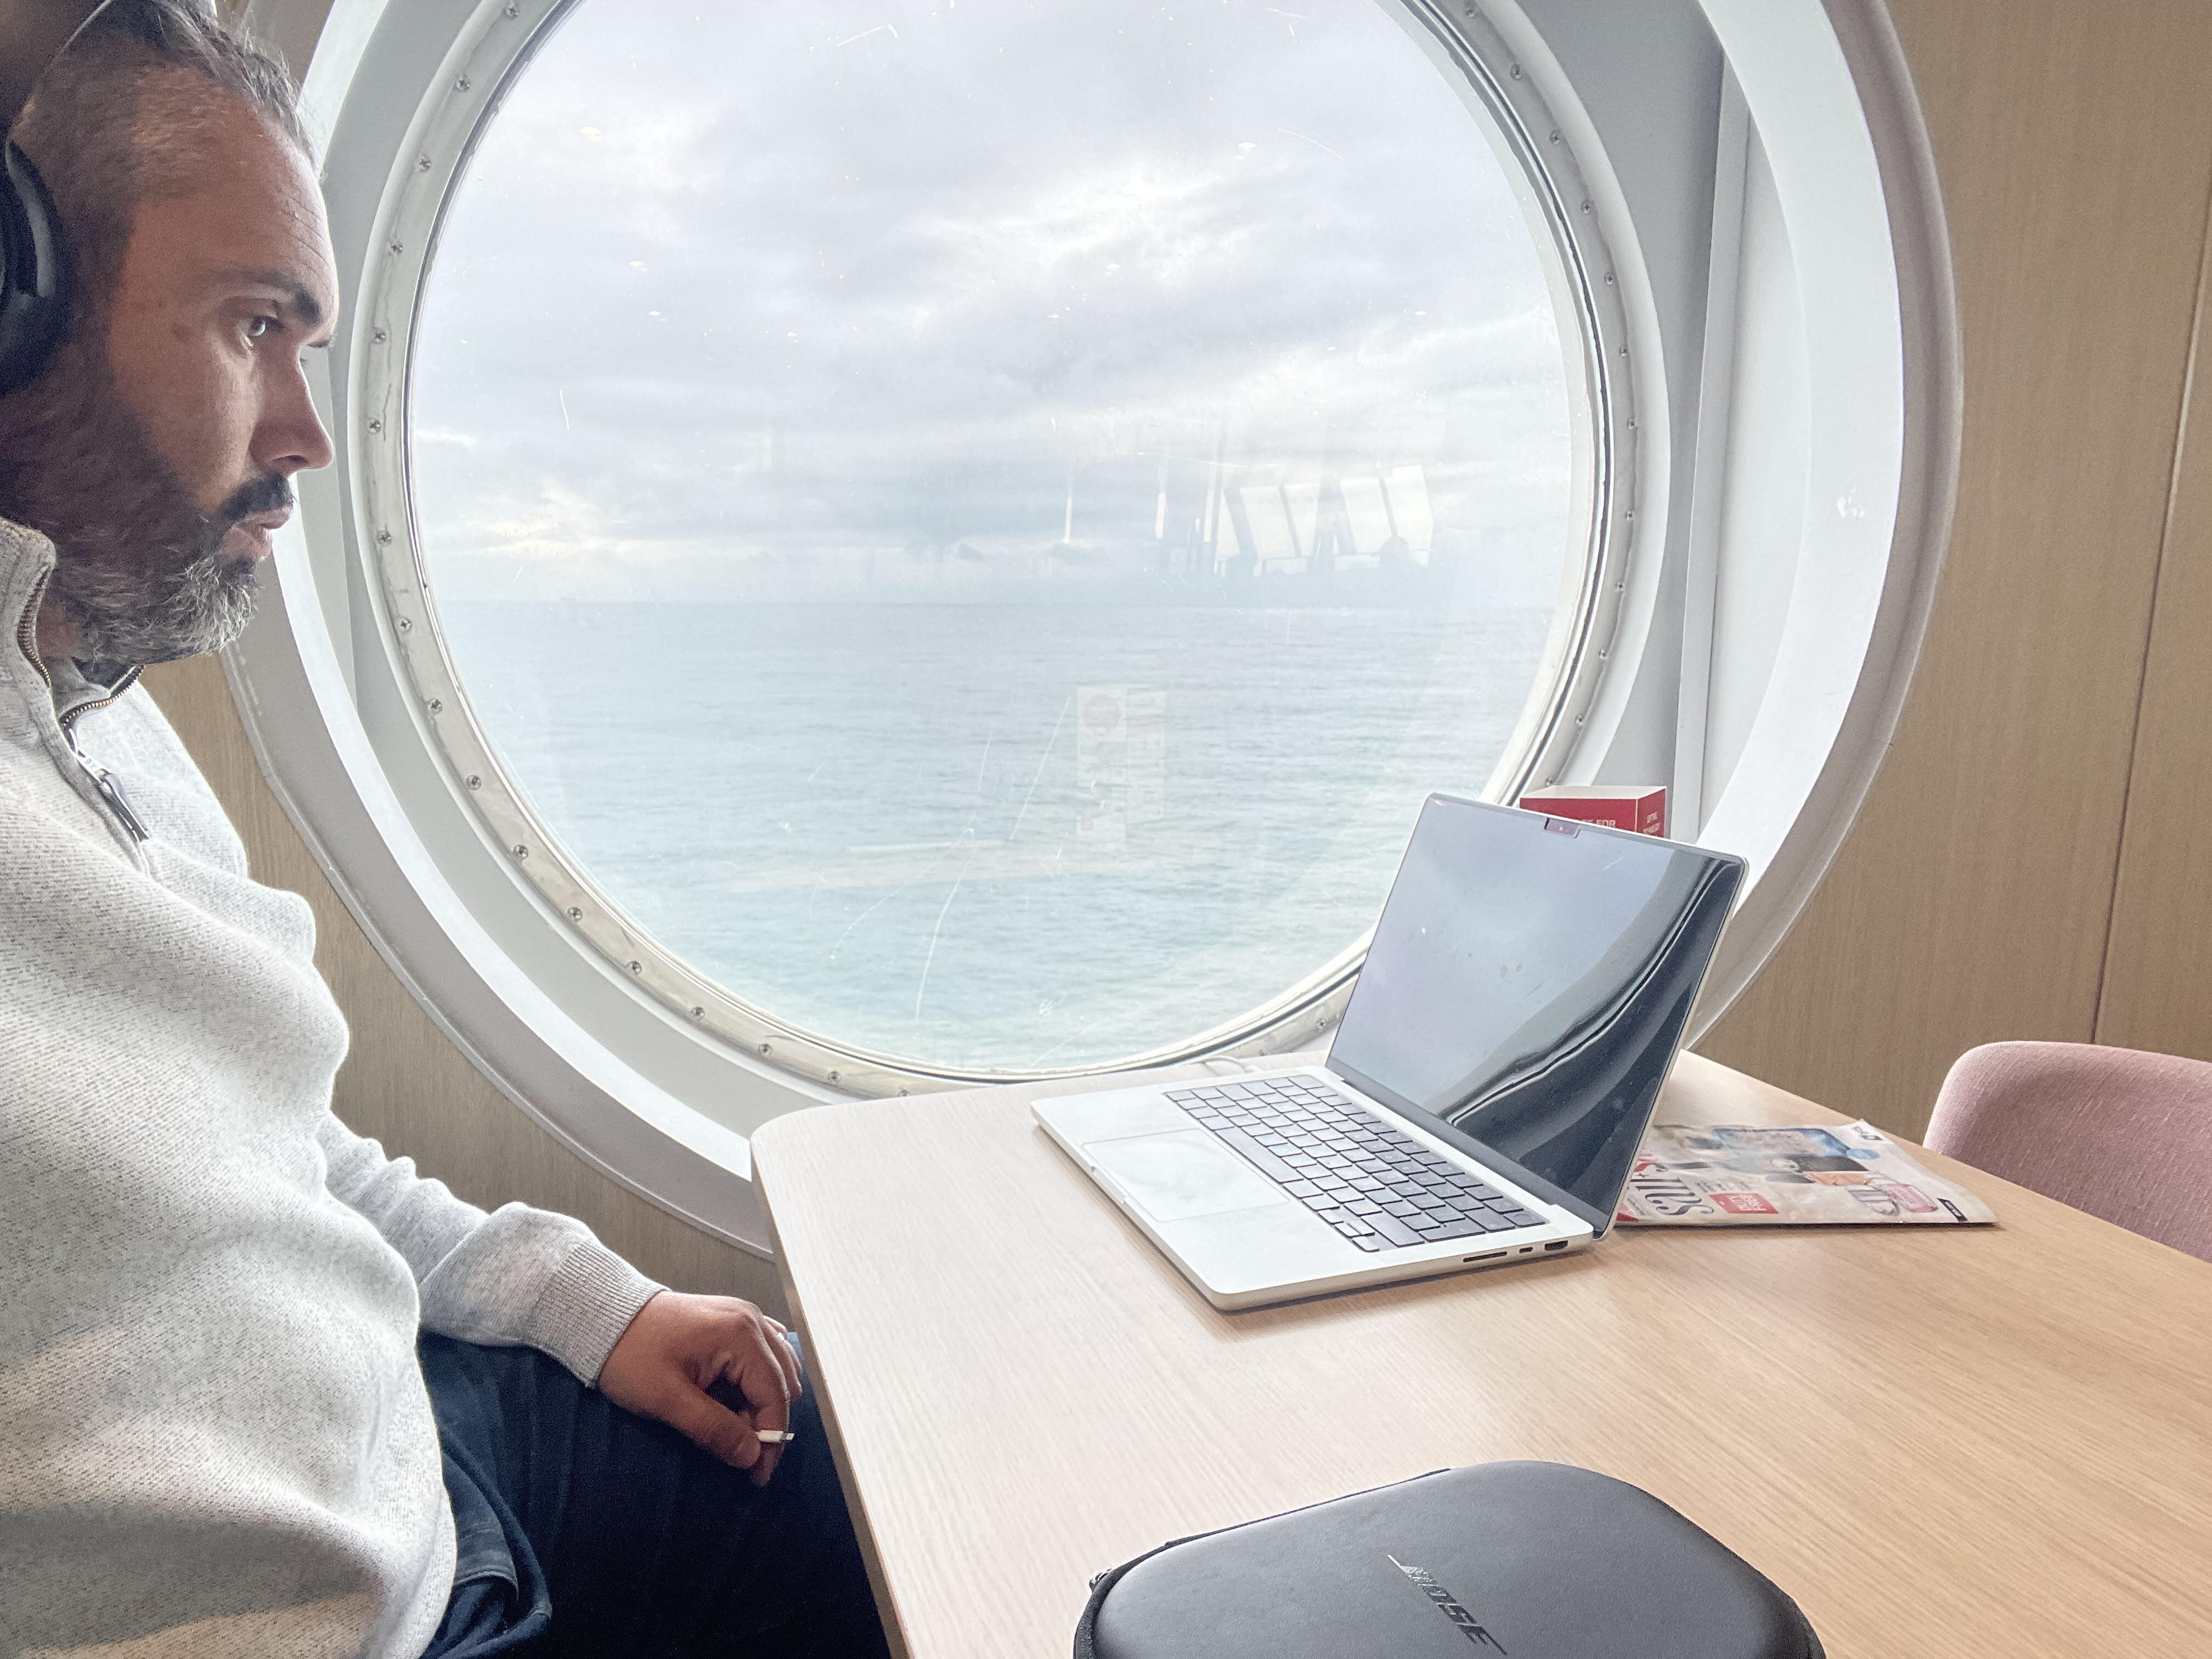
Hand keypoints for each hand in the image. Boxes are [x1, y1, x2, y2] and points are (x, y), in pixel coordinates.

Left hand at [597, 1290, 802, 1483]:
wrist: (605, 1318)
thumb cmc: (630, 1354)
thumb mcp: (666, 1400)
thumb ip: (713, 1428)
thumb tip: (751, 1455)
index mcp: (740, 1335)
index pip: (775, 1395)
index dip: (771, 1439)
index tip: (758, 1474)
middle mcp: (751, 1321)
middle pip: (782, 1383)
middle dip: (765, 1424)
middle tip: (739, 1454)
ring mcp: (744, 1318)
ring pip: (778, 1370)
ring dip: (761, 1404)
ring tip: (730, 1427)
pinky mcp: (733, 1322)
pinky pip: (764, 1355)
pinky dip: (756, 1383)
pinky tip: (734, 1399)